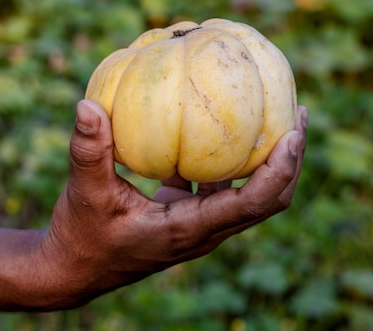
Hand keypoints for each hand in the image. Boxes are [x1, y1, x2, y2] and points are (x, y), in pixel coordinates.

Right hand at [38, 99, 307, 307]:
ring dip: (268, 161)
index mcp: (190, 228)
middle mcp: (204, 229)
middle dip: (290, 160)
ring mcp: (198, 223)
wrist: (73, 269)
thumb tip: (87, 104)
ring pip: (249, 194)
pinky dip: (230, 161)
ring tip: (276, 116)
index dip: (282, 168)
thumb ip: (89, 150)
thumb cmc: (81, 236)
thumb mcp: (84, 192)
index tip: (295, 132)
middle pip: (268, 199)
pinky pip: (220, 186)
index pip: (255, 202)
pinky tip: (221, 127)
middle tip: (299, 114)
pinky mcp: (185, 214)